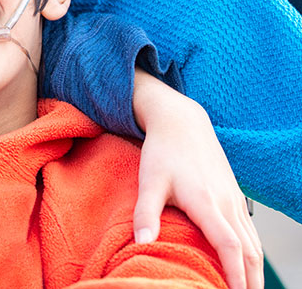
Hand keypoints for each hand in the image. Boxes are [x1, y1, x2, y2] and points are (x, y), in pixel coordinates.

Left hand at [132, 69, 262, 288]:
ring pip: (253, 241)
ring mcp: (234, 199)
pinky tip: (247, 265)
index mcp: (206, 201)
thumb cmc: (162, 152)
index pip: (229, 245)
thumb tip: (141, 243)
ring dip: (255, 269)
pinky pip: (250, 230)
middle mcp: (226, 202)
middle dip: (251, 280)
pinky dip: (253, 252)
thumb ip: (145, 213)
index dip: (235, 273)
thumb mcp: (149, 181)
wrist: (181, 122)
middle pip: (249, 250)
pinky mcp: (235, 196)